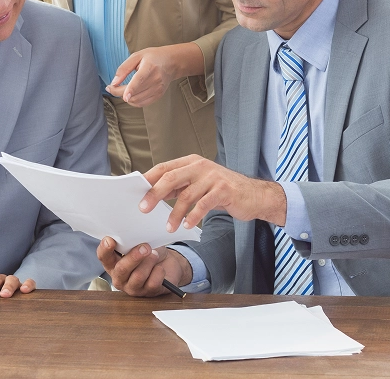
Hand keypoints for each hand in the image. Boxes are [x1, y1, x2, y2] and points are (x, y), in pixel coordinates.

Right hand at [96, 236, 191, 296]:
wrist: (166, 263)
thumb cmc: (149, 252)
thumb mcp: (140, 243)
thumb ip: (133, 242)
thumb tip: (134, 236)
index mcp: (113, 263)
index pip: (104, 257)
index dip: (105, 249)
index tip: (110, 240)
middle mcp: (120, 277)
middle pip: (121, 269)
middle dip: (134, 257)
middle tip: (145, 247)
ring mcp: (133, 287)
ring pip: (138, 276)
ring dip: (149, 262)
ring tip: (155, 255)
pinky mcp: (148, 293)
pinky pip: (152, 282)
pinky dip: (158, 272)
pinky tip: (160, 267)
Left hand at [105, 43, 203, 106]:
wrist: (171, 62)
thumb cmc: (152, 57)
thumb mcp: (137, 56)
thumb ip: (124, 68)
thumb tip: (114, 82)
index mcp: (150, 67)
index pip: (140, 79)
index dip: (132, 89)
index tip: (125, 96)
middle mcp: (156, 79)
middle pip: (135, 92)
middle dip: (119, 92)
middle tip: (111, 87)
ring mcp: (158, 89)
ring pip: (137, 100)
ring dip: (125, 97)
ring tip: (121, 89)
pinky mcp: (158, 95)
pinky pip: (141, 103)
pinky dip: (132, 101)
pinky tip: (130, 94)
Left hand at [139, 155, 287, 229]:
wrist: (253, 195)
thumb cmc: (222, 191)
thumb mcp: (198, 184)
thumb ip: (179, 186)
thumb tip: (153, 193)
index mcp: (191, 162)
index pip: (164, 168)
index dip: (149, 179)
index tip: (136, 193)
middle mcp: (200, 166)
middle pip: (171, 178)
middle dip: (155, 194)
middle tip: (143, 208)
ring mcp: (212, 177)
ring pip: (186, 195)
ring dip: (175, 213)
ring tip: (169, 227)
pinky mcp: (223, 190)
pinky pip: (203, 204)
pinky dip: (193, 216)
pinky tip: (188, 225)